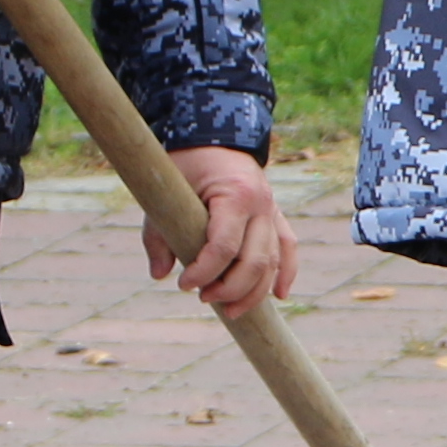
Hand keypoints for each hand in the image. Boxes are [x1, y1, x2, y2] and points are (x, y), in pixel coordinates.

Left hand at [152, 146, 298, 306]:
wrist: (214, 137)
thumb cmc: (186, 165)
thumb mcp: (166, 194)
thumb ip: (158, 234)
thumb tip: (160, 275)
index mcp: (235, 194)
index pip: (225, 246)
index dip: (204, 272)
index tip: (184, 284)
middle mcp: (261, 205)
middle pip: (255, 261)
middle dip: (230, 288)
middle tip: (204, 298)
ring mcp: (273, 211)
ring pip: (273, 262)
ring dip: (253, 292)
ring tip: (229, 310)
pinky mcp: (275, 216)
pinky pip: (287, 249)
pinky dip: (285, 274)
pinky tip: (278, 296)